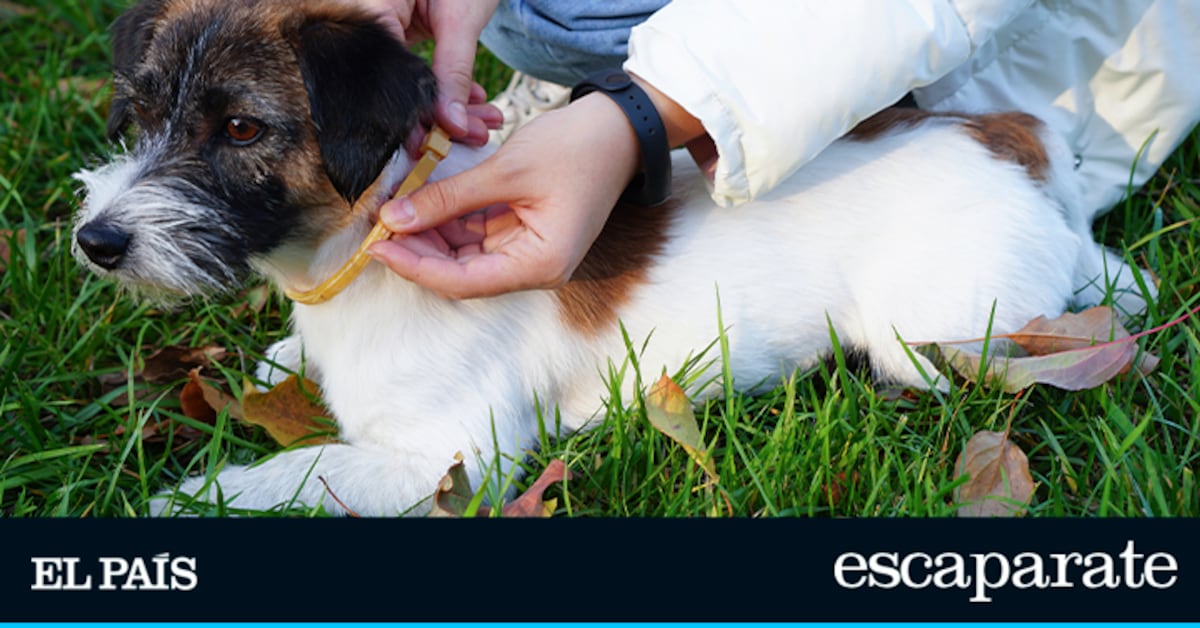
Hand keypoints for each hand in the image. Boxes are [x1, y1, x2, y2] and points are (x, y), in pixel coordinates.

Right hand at [345, 0, 502, 144]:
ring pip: (409, 82)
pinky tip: (475, 102)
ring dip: (449, 106)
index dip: (411, 117)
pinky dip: (446, 86)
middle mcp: (365, 19)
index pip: (387, 78)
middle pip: (397, 85)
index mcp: (369, 10)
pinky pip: (416, 69)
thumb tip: (449, 126)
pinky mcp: (395, 29)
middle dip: (440, 116)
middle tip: (474, 137)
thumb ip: (454, 73)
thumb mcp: (462, 20)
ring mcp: (380, 26)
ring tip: (484, 124)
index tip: (434, 147)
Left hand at [366, 93, 639, 297]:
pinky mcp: (522, 233)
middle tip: (377, 226)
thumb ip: (448, 198)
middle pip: (461, 275)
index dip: (416, 267)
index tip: (377, 247)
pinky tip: (419, 205)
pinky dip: (447, 222)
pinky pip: (475, 236)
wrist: (620, 128)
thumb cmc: (576, 148)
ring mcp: (528, 252)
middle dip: (417, 252)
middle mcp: (535, 268)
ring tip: (393, 213)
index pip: (463, 281)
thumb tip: (393, 219)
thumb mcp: (505, 171)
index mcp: (540, 265)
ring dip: (429, 237)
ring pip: (464, 257)